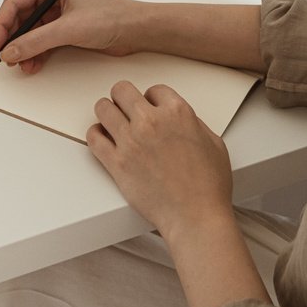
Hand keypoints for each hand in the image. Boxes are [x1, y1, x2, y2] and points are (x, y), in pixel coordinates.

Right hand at [0, 0, 140, 73]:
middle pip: (18, 16)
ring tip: (21, 64)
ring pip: (27, 30)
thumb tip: (11, 51)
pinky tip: (32, 64)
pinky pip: (39, 39)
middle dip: (11, 38)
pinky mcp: (61, 26)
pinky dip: (34, 52)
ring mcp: (55, 10)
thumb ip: (37, 41)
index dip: (2, 24)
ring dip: (23, 48)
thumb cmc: (112, 16)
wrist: (135, 31)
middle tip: (5, 57)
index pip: (15, 0)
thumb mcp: (69, 29)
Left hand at [87, 82, 232, 244]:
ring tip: (112, 123)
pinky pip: (93, 137)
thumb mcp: (214, 143)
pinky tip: (104, 139)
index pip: (154, 89)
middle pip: (122, 90)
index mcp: (177, 112)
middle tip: (126, 110)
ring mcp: (131, 141)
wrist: (195, 217)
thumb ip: (193, 123)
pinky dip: (96, 135)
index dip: (152, 100)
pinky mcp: (116, 162)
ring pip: (103, 108)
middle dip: (124, 98)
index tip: (151, 109)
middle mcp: (151, 121)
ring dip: (107, 113)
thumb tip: (177, 118)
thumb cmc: (208, 186)